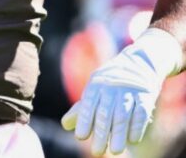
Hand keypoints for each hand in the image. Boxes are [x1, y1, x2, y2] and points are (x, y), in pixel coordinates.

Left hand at [61, 28, 181, 155]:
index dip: (84, 121)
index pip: (88, 105)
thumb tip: (65, 125)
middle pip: (105, 114)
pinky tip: (132, 140)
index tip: (80, 137)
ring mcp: (129, 92)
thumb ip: (81, 108)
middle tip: (97, 151)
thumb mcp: (94, 90)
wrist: (139, 63)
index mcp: (95, 86)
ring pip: (122, 115)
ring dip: (118, 134)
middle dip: (101, 133)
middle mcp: (111, 89)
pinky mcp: (146, 96)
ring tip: (115, 151)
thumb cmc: (110, 83)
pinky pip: (141, 113)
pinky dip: (137, 127)